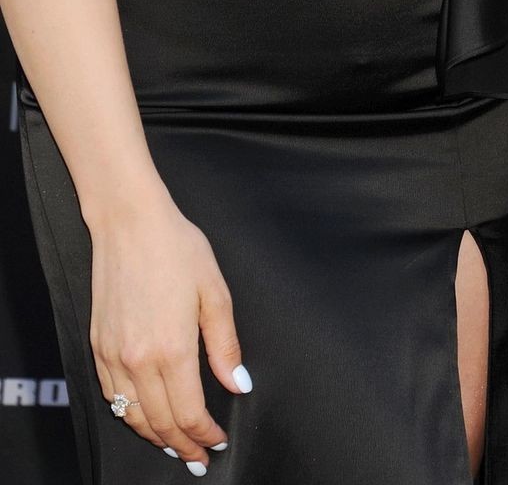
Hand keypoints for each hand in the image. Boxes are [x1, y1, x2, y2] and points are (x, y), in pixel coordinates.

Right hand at [87, 185, 249, 470]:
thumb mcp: (215, 290)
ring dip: (155, 437)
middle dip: (183, 445)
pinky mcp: (97, 347)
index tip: (217, 441)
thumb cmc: (176, 248)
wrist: (129, 223)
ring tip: (174, 445)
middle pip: (161, 423)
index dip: (205, 434)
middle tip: (199, 457)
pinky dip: (129, 415)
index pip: (189, 413)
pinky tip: (143, 417)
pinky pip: (111, 396)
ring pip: (132, 417)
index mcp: (173, 347)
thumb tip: (237, 383)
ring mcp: (114, 356)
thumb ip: (225, 344)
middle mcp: (139, 359)